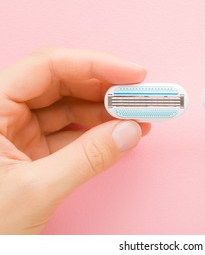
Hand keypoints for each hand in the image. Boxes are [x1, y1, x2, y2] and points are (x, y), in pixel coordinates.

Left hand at [0, 48, 149, 233]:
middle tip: (140, 95)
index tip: (132, 74)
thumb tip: (129, 132)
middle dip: (105, 88)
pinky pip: (70, 131)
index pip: (47, 67)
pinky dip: (97, 132)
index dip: (95, 65)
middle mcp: (3, 111)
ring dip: (106, 110)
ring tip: (138, 116)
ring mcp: (18, 131)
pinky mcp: (31, 149)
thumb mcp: (35, 190)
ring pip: (68, 106)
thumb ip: (86, 158)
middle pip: (62, 83)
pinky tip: (120, 133)